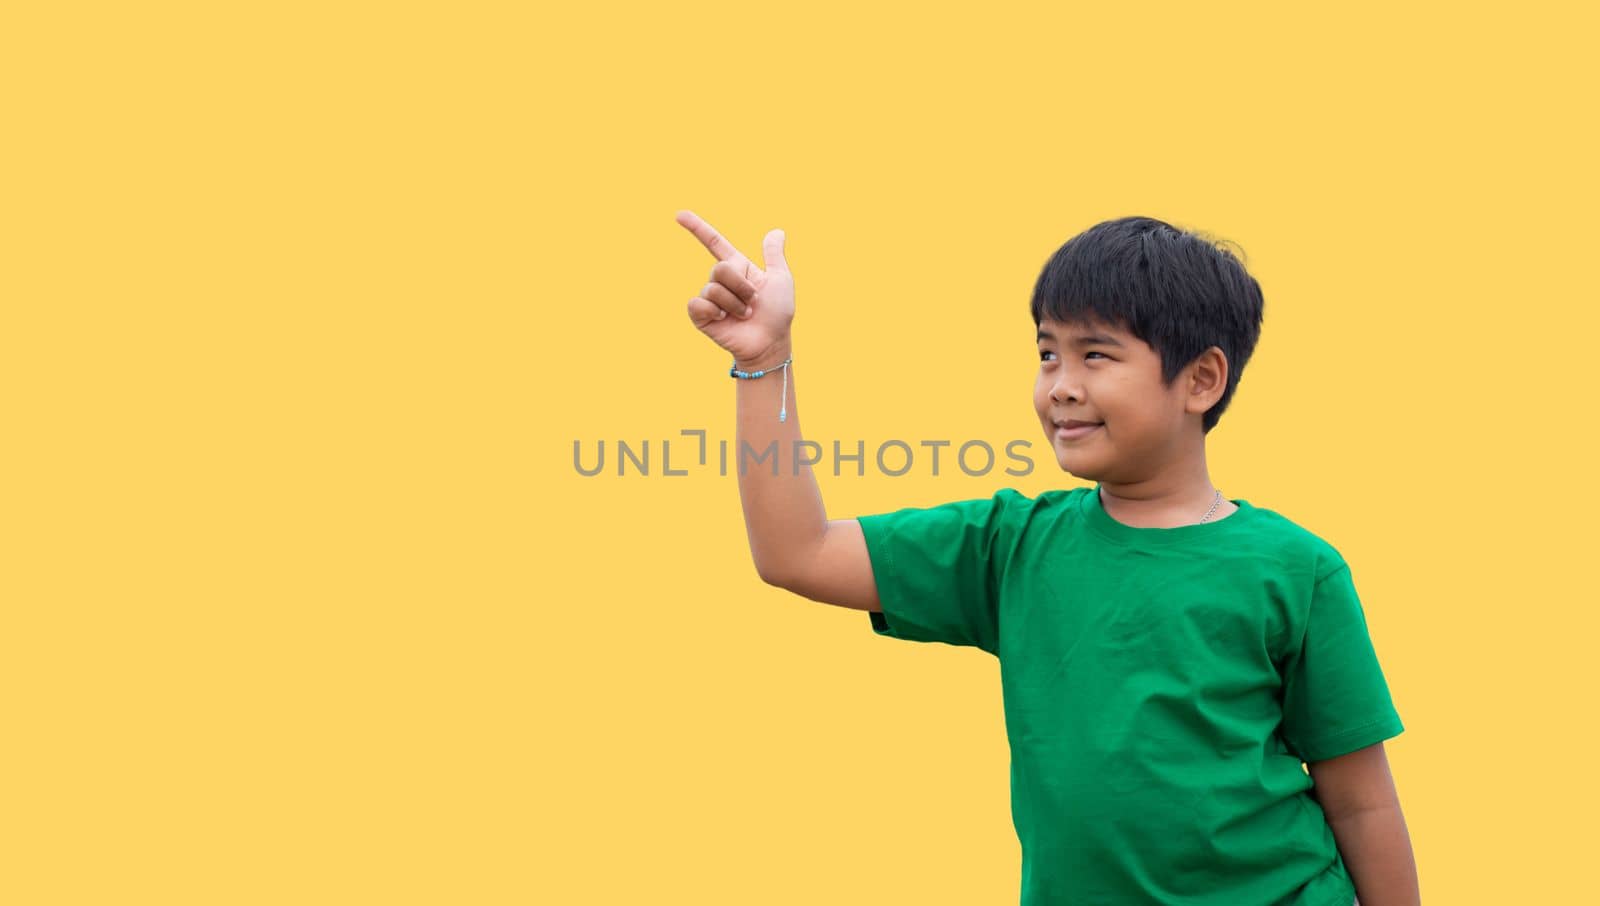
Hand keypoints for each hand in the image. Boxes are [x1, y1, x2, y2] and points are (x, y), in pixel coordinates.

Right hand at [675, 210, 794, 367]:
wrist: (770, 342)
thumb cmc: (777, 313)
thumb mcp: (780, 279)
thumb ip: (773, 255)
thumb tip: (776, 232)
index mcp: (738, 268)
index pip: (714, 243)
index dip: (697, 228)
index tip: (679, 215)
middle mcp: (721, 281)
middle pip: (720, 268)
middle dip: (741, 285)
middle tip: (753, 302)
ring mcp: (710, 298)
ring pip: (713, 288)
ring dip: (735, 303)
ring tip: (744, 315)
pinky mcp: (701, 316)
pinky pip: (698, 303)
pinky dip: (714, 310)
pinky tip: (724, 319)